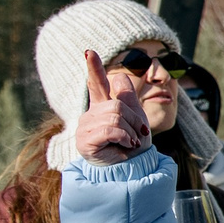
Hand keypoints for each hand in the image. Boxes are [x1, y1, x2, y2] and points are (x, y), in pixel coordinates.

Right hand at [74, 49, 152, 164]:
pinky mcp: (85, 141)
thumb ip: (127, 99)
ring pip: (115, 116)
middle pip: (117, 104)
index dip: (94, 68)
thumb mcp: (136, 119)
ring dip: (130, 131)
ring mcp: (86, 127)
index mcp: (103, 107)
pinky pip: (110, 129)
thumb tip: (118, 77)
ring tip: (130, 142)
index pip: (97, 84)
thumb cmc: (132, 146)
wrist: (131, 170)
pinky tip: (124, 146)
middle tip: (138, 135)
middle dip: (134, 119)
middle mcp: (91, 115)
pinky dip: (123, 137)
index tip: (89, 52)